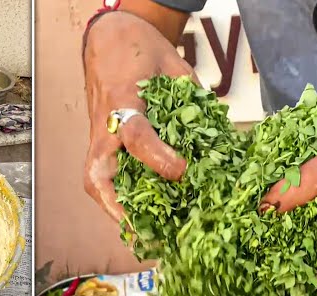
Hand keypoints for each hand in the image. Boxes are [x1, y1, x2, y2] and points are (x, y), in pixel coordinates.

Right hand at [82, 12, 198, 222]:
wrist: (110, 36)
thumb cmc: (142, 50)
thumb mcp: (174, 64)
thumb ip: (195, 98)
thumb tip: (221, 135)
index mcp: (122, 100)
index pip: (136, 136)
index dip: (159, 157)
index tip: (182, 171)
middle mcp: (105, 126)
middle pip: (98, 175)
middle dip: (119, 208)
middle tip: (144, 235)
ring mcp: (99, 138)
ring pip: (96, 182)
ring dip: (117, 213)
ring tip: (146, 239)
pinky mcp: (101, 146)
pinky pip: (103, 179)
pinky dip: (119, 202)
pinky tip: (143, 221)